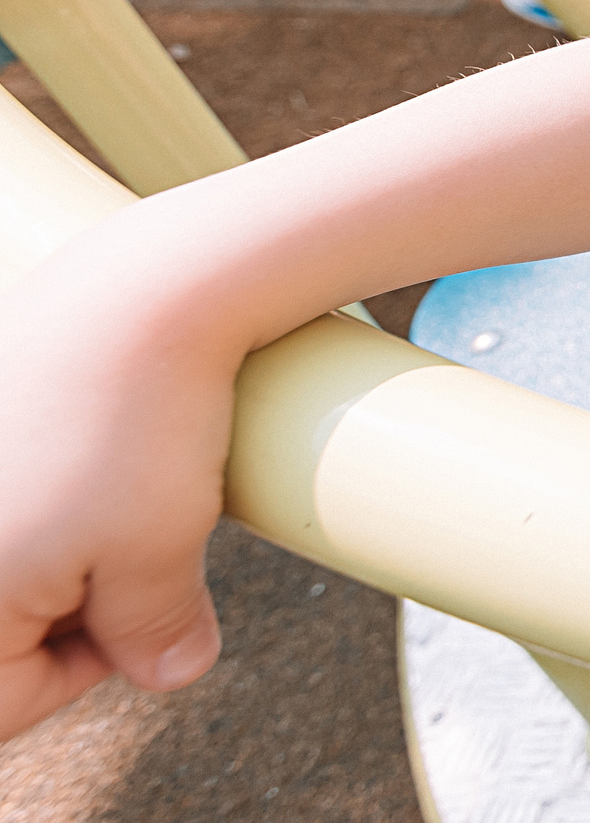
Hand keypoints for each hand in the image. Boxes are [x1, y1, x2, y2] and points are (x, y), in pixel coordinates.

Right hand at [0, 263, 235, 741]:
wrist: (137, 288)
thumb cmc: (142, 424)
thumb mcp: (159, 552)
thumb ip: (152, 635)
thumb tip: (170, 671)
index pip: (1, 705)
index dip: (85, 672)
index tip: (143, 613)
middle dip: (67, 610)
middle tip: (129, 545)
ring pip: (6, 566)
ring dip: (59, 551)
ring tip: (109, 487)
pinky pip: (11, 503)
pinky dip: (46, 499)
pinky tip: (88, 452)